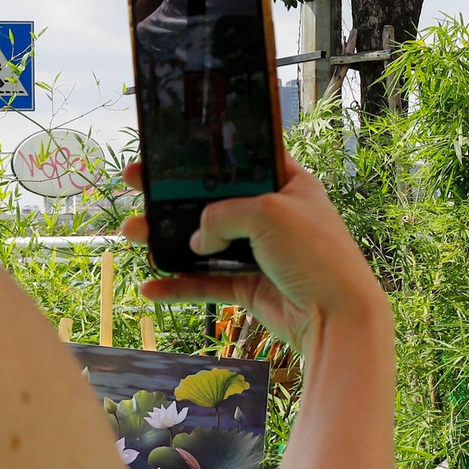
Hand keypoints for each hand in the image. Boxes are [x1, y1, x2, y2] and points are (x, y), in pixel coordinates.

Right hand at [120, 154, 388, 362]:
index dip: (205, 155)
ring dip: (166, 239)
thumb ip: (223, 215)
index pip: (241, 160)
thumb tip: (198, 238)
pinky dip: (178, 285)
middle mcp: (274, 216)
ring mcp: (261, 252)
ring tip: (131, 234)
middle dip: (171, 196)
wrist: (337, 317)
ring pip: (204, 242)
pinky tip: (150, 288)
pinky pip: (207, 283)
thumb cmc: (316, 255)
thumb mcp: (268, 214)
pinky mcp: (251, 287)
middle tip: (135, 184)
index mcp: (288, 184)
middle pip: (213, 201)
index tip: (167, 151)